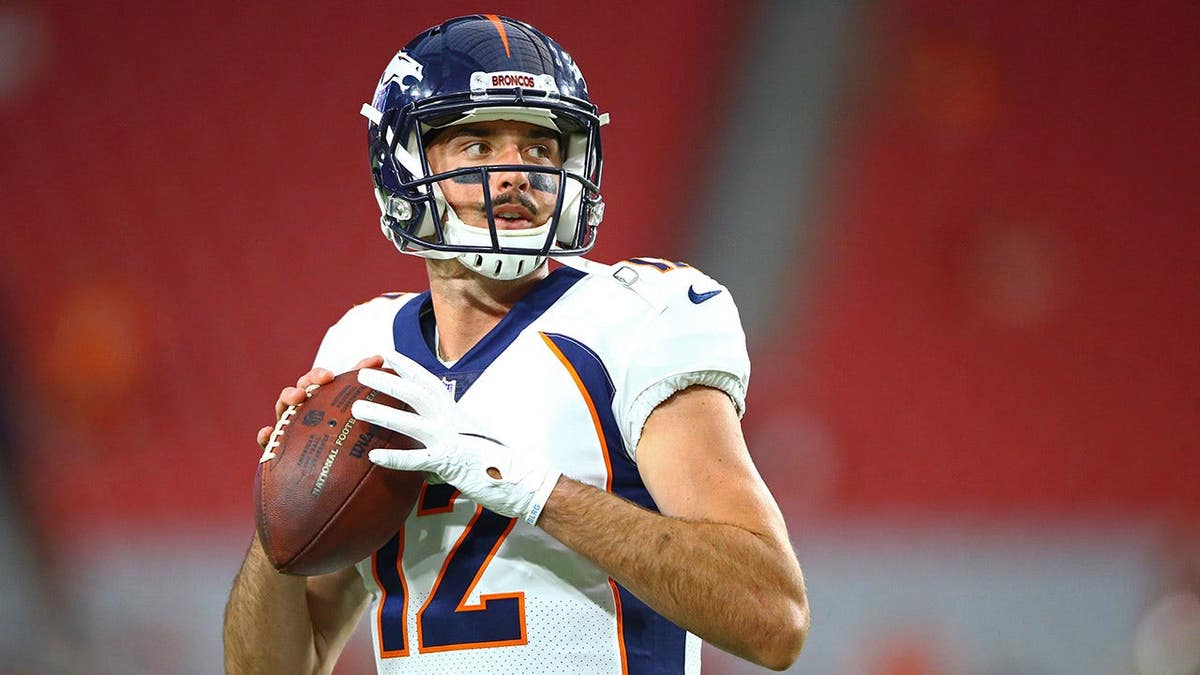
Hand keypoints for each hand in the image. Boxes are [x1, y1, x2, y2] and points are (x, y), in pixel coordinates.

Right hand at [255, 355, 384, 448]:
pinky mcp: (278, 449)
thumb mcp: (357, 411)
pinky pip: (267, 442)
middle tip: (315, 386)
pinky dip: (265, 435)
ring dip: (286, 399)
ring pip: (282, 409)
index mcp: (320, 401)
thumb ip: (365, 386)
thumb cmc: (345, 439)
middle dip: (305, 384)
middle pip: (299, 391)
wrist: (332, 479)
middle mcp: (303, 411)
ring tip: (296, 399)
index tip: (330, 375)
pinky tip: (267, 432)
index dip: (320, 376)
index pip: (317, 383)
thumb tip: (379, 357)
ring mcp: (290, 428)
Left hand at [351, 352, 560, 524]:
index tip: (387, 354)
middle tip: (360, 373)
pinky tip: (374, 457)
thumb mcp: (466, 442)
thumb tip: (424, 456)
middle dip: (388, 381)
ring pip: (410, 422)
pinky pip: (417, 460)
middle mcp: (451, 420)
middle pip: (415, 394)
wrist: (520, 477)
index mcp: (455, 413)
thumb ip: (443, 443)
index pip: (428, 382)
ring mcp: (450, 440)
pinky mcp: (449, 463)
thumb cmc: (494, 461)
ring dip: (382, 414)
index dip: (407, 367)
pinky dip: (395, 458)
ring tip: (356, 408)